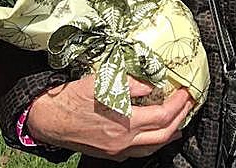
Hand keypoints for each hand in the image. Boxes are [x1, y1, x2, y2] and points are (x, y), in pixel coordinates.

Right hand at [26, 74, 192, 160]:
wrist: (47, 118)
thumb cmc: (71, 98)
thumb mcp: (103, 82)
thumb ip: (132, 83)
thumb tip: (152, 84)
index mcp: (125, 123)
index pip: (164, 116)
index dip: (180, 103)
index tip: (187, 92)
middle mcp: (123, 141)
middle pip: (164, 135)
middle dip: (181, 118)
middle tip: (189, 103)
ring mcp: (116, 150)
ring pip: (153, 147)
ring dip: (170, 133)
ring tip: (179, 121)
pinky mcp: (109, 153)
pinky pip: (139, 152)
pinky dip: (153, 142)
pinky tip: (154, 134)